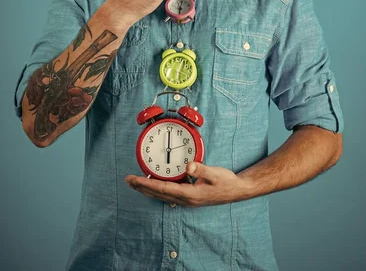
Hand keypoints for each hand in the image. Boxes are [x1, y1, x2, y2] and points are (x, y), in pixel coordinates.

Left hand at [125, 162, 251, 207]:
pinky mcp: (189, 196)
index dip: (147, 184)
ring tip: (135, 182)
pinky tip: (154, 184)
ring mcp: (187, 199)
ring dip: (147, 188)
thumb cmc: (226, 182)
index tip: (134, 179)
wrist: (237, 190)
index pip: (163, 189)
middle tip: (128, 180)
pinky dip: (157, 189)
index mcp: (189, 194)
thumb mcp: (215, 173)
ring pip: (162, 195)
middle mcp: (185, 199)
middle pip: (158, 194)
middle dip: (142, 187)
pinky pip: (168, 193)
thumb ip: (201, 169)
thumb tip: (189, 166)